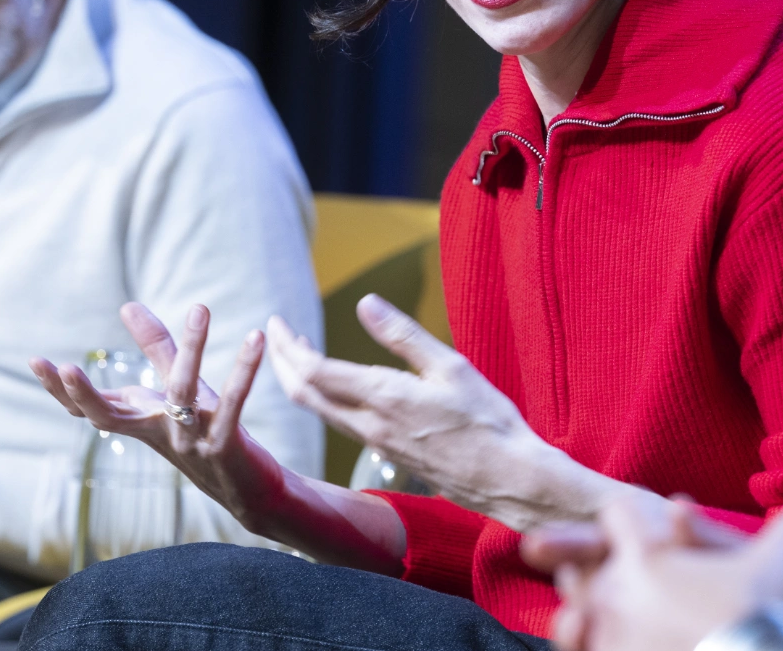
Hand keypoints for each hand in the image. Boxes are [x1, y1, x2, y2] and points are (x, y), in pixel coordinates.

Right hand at [30, 303, 288, 528]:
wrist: (251, 489)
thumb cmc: (208, 433)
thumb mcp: (179, 388)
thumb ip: (155, 348)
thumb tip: (126, 304)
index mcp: (141, 421)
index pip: (90, 408)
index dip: (61, 390)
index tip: (34, 361)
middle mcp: (158, 434)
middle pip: (112, 417)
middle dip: (85, 394)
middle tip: (65, 367)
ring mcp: (189, 444)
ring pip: (182, 393)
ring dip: (193, 349)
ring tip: (200, 308)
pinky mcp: (225, 448)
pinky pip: (232, 406)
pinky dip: (245, 371)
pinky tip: (256, 338)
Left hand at [265, 293, 642, 529]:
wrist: (506, 480)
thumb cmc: (487, 420)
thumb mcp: (451, 367)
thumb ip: (403, 335)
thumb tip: (365, 302)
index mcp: (383, 398)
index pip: (313, 372)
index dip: (287, 347)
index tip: (276, 322)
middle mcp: (370, 425)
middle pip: (304, 394)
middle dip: (282, 361)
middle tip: (275, 332)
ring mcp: (376, 443)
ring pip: (319, 411)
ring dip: (299, 379)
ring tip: (299, 350)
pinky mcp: (387, 452)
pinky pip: (340, 423)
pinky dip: (322, 396)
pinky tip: (336, 383)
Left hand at [526, 496, 782, 650]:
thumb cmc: (768, 613)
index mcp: (646, 554)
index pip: (617, 516)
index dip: (629, 520)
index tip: (640, 530)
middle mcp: (616, 592)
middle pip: (583, 563)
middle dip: (597, 565)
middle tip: (619, 574)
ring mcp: (607, 635)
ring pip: (572, 610)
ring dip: (584, 607)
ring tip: (598, 613)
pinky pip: (580, 648)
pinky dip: (586, 643)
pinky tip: (604, 642)